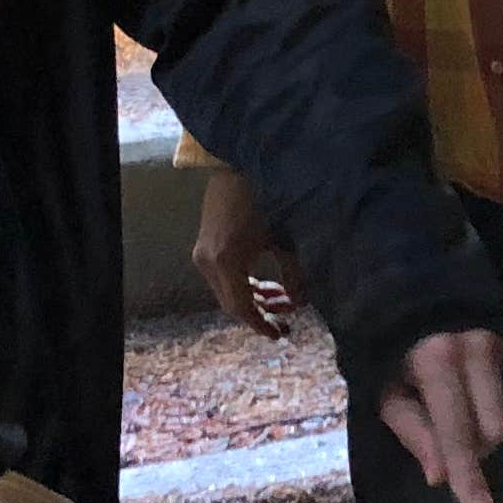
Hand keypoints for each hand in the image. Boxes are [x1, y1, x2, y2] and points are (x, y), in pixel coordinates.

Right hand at [191, 167, 305, 338]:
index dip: (261, 325)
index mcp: (226, 260)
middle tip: (286, 319)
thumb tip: (301, 303)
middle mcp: (208, 261)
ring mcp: (202, 255)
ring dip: (253, 298)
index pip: (241, 307)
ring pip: (226, 292)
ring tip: (282, 299)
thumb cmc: (267, 199)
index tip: (281, 335)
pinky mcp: (204, 248)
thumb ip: (293, 275)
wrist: (237, 168)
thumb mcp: (285, 239)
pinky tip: (265, 284)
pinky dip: (243, 285)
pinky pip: (223, 279)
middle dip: (260, 313)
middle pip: (232, 304)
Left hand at [373, 327, 502, 502]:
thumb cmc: (385, 343)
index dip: (467, 471)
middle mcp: (474, 350)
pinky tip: (461, 392)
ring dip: (480, 430)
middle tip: (447, 444)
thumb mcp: (384, 389)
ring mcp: (495, 342)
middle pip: (495, 428)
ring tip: (450, 412)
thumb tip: (439, 477)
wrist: (408, 282)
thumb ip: (413, 431)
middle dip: (476, 449)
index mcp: (436, 362)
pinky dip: (483, 407)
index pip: (458, 431)